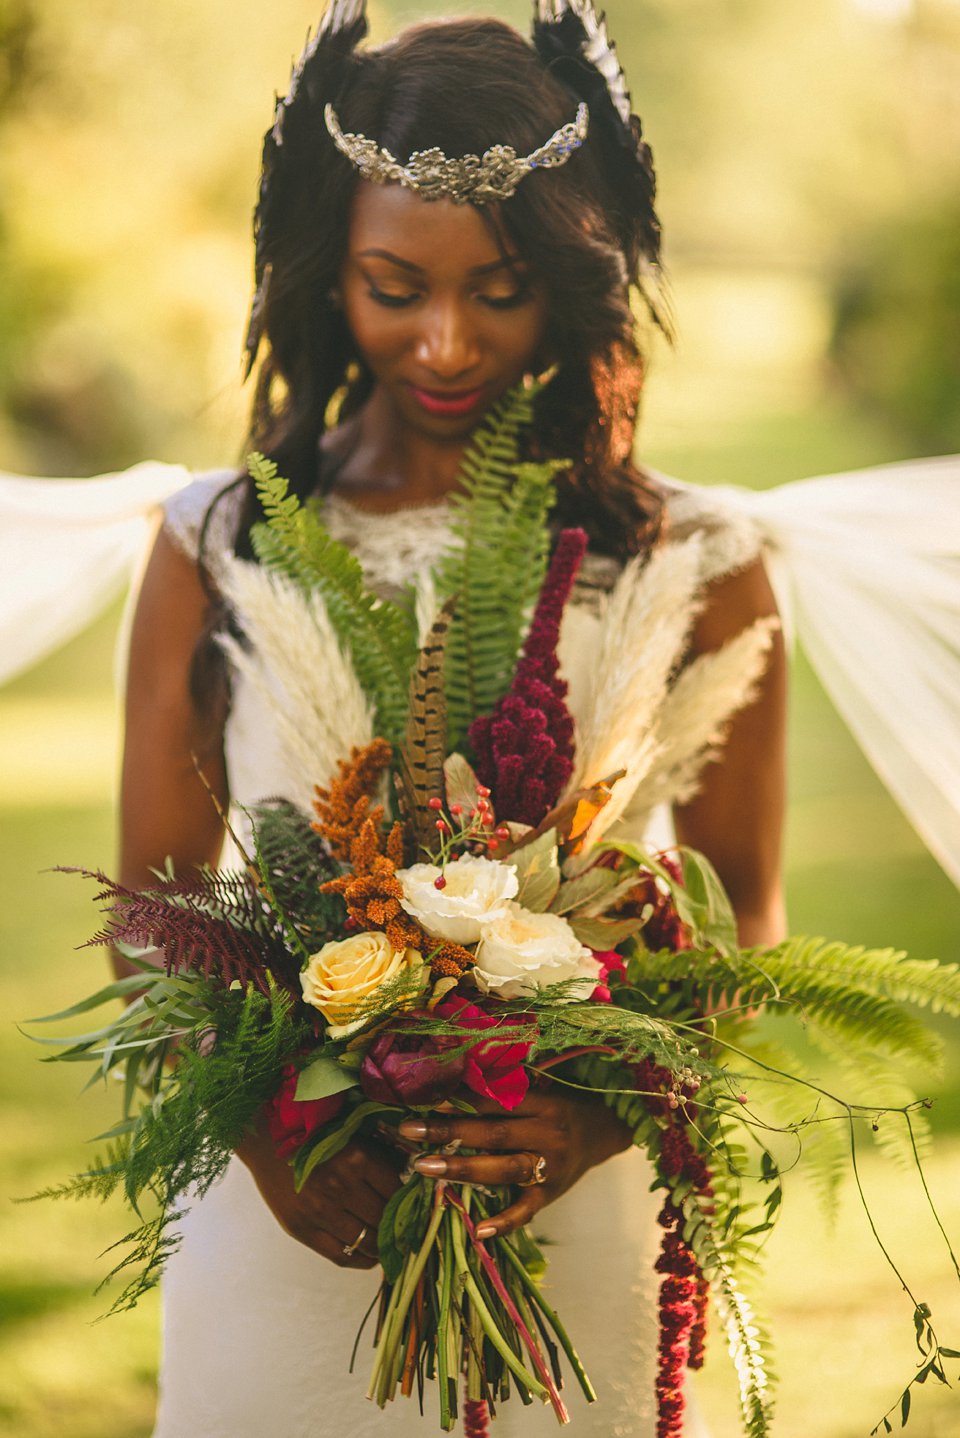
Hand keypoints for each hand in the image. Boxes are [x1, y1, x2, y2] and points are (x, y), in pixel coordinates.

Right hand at [236, 1116, 399, 1268]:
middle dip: (398, 1227)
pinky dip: (361, 1261)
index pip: (397, 1191)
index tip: (414, 1208)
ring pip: (367, 1242)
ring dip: (382, 1247)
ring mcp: (320, 1211)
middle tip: (406, 1231)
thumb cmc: (314, 1136)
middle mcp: (341, 1185)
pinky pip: (341, 1256)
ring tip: (389, 1245)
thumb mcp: (352, 1136)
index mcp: (358, 1157)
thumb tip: (411, 1183)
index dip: (408, 1202)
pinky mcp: (302, 1229)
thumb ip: (381, 1158)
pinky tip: (369, 1257)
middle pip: (384, 1219)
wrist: (267, 1142)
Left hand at [397, 1088, 632, 1239]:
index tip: (425, 1100)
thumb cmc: (559, 1108)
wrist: (602, 1133)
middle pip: (494, 1133)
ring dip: (463, 1169)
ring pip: (505, 1169)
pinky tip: (478, 1230)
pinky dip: (504, 1222)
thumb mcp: (539, 1092)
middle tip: (410, 1132)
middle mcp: (548, 1133)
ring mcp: (552, 1166)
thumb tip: (449, 1089)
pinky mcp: (552, 1195)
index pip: (497, 1101)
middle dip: (450, 1132)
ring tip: (425, 1167)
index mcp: (544, 1103)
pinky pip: (526, 1211)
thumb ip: (504, 1095)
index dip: (461, 1100)